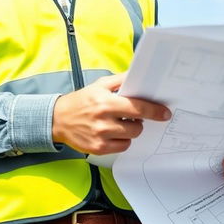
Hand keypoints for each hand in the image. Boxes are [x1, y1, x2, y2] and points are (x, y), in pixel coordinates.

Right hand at [52, 73, 170, 154]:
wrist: (58, 119)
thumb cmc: (81, 101)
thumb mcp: (99, 85)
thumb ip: (120, 80)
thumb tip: (138, 75)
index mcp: (105, 102)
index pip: (136, 107)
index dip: (154, 111)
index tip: (165, 113)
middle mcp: (103, 120)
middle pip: (137, 126)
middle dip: (138, 121)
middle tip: (129, 116)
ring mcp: (100, 136)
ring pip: (131, 137)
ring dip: (129, 130)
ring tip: (118, 123)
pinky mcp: (98, 149)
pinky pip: (122, 147)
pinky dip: (122, 140)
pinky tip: (112, 133)